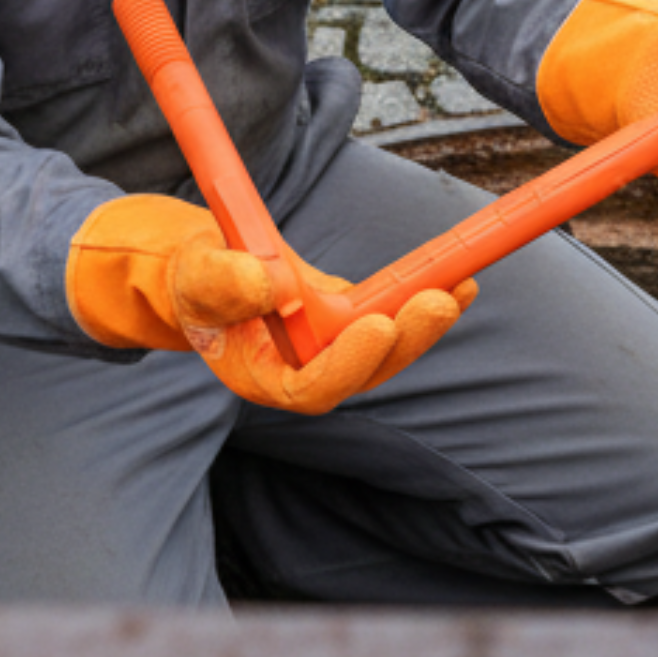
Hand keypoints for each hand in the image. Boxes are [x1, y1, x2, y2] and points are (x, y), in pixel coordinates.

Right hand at [66, 194, 474, 412]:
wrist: (205, 266)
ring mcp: (330, 347)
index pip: (311, 389)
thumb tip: (272, 287)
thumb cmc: (194, 277)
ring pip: (386, 345)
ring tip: (463, 284)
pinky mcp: (347, 321)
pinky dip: (421, 295)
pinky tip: (458, 276)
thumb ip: (224, 282)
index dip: (348, 364)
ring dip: (424, 319)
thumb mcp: (196, 273)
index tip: (377, 325)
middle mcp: (304, 371)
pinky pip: (390, 313)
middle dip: (406, 340)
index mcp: (262, 378)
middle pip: (365, 371)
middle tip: (441, 300)